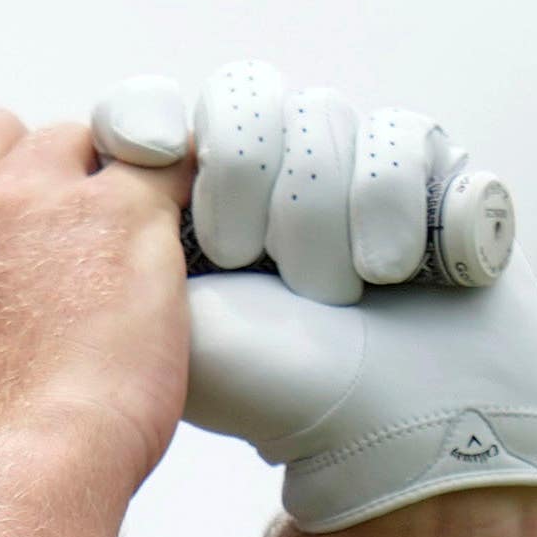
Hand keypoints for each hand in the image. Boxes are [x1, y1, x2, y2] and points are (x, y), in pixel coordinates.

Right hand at [0, 108, 190, 490]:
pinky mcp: (119, 210)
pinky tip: (166, 238)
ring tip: (109, 264)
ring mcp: (35, 200)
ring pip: (71, 140)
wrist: (27, 467)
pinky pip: (160, 160)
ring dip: (93, 186)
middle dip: (18, 170)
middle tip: (47, 240)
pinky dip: (169, 189)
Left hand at [93, 61, 536, 531]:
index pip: (154, 107)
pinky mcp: (432, 178)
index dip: (152, 116)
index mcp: (190, 199)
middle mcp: (268, 172)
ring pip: (329, 119)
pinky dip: (410, 209)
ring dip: (330, 216)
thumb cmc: (269, 388)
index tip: (146, 150)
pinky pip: (415, 141)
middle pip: (249, 100)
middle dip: (250, 182)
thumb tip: (104, 147)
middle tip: (256, 263)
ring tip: (341, 293)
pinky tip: (407, 270)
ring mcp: (350, 171)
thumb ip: (121, 229)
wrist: (389, 435)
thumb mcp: (165, 312)